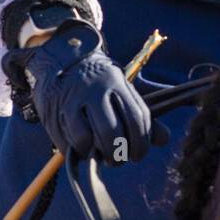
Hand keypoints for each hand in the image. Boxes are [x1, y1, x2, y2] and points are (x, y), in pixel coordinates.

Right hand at [2, 21, 168, 164]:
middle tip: (119, 159)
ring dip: (99, 155)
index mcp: (117, 82)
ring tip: (101, 156)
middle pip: (112, 132)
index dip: (142, 142)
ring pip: (88, 139)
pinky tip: (84, 149)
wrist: (62, 60)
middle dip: (119, 154)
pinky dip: (81, 152)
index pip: (137, 117)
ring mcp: (73, 100)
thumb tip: (164, 139)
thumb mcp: (122, 90)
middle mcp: (95, 89)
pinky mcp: (55, 112)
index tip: (138, 153)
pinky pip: (70, 142)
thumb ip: (141, 114)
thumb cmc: (100, 83)